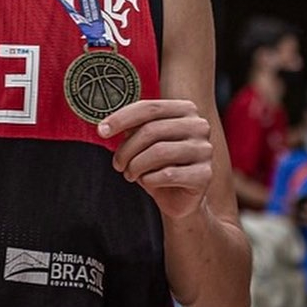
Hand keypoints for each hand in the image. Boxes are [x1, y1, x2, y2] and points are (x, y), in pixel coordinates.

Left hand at [97, 99, 212, 218]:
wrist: (179, 199)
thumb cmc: (157, 165)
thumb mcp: (142, 142)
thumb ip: (132, 127)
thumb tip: (107, 124)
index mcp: (185, 109)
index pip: (148, 107)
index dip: (121, 118)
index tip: (101, 131)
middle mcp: (199, 126)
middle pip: (151, 130)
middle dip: (126, 149)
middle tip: (117, 164)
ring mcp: (205, 150)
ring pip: (159, 152)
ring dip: (136, 166)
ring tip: (129, 174)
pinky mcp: (206, 174)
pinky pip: (168, 174)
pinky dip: (149, 179)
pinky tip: (147, 182)